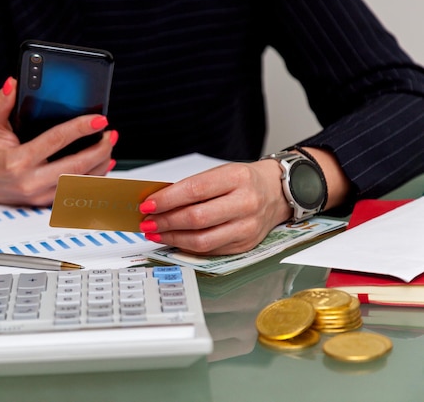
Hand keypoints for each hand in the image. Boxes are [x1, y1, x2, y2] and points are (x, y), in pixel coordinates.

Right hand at [0, 77, 116, 204]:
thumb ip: (2, 102)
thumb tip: (13, 83)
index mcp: (17, 162)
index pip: (56, 141)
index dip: (81, 128)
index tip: (99, 119)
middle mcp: (30, 182)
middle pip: (76, 167)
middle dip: (99, 149)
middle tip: (111, 134)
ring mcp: (39, 196)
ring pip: (80, 182)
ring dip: (100, 164)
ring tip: (109, 145)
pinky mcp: (44, 203)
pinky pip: (75, 190)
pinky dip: (92, 178)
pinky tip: (103, 164)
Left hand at [138, 160, 291, 254]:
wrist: (277, 193)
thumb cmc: (243, 182)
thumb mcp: (221, 173)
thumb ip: (192, 187)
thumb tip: (157, 202)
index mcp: (237, 178)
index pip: (195, 190)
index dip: (167, 200)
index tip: (147, 205)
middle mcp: (245, 203)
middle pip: (196, 218)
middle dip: (165, 221)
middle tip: (147, 222)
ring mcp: (247, 227)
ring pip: (202, 240)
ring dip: (172, 237)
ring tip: (156, 232)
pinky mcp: (245, 245)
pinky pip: (209, 250)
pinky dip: (186, 246)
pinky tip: (173, 239)